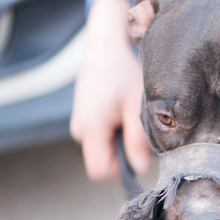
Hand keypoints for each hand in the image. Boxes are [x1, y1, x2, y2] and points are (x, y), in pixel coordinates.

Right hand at [70, 0, 151, 179]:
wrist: (105, 48)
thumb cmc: (123, 73)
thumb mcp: (137, 107)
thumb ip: (138, 141)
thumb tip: (141, 169)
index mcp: (91, 128)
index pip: (99, 171)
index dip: (120, 168)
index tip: (136, 149)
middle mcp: (79, 129)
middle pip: (101, 162)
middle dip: (121, 152)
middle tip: (134, 124)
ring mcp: (78, 124)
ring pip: (102, 149)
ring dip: (118, 138)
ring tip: (127, 112)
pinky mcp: (82, 119)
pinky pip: (99, 137)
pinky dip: (113, 129)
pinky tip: (119, 108)